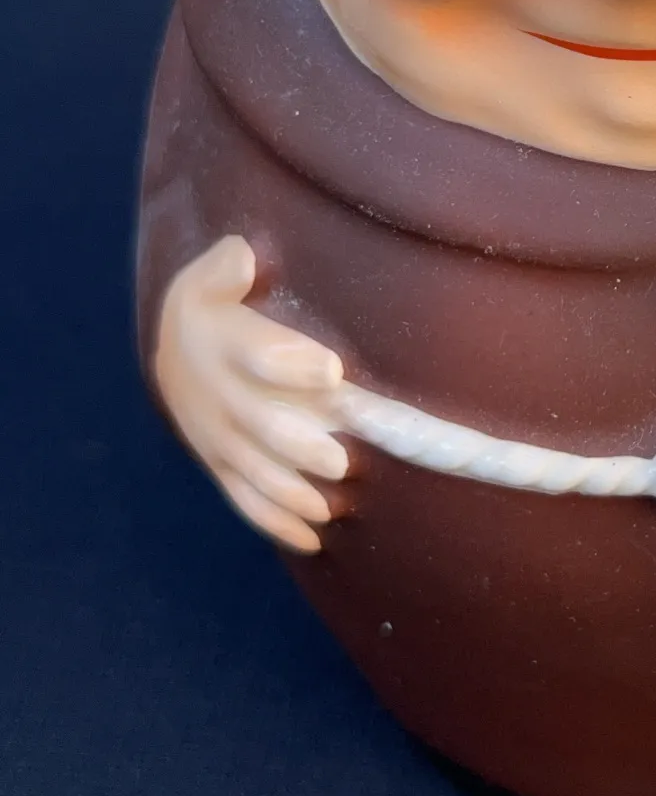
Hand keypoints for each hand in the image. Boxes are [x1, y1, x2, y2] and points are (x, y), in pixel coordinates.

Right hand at [155, 236, 346, 553]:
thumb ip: (227, 268)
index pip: (257, 356)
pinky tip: (313, 539)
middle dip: (300, 448)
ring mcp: (223, 441)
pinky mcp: (226, 468)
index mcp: (226, 348)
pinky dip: (278, 524)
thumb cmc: (215, 307)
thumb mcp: (211, 278)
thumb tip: (243, 256)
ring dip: (295, 494)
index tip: (332, 370)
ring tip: (332, 505)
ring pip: (258, 475)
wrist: (175, 352)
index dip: (291, 366)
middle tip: (340, 460)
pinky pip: (248, 502)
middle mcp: (223, 401)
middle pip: (261, 430)